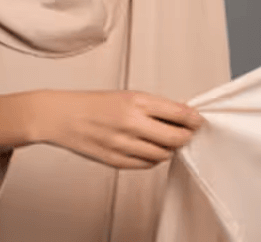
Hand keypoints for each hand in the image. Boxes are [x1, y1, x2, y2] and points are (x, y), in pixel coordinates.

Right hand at [32, 89, 205, 169]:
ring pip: (163, 155)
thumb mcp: (126, 95)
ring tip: (164, 141)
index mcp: (135, 101)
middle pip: (176, 138)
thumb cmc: (93, 103)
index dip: (194, 120)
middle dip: (186, 137)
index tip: (198, 121)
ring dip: (168, 149)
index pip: (179, 113)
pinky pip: (146, 165)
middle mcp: (131, 122)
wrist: (62, 116)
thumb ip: (154, 107)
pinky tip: (147, 149)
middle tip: (187, 134)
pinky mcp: (116, 161)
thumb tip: (182, 115)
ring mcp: (123, 144)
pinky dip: (152, 159)